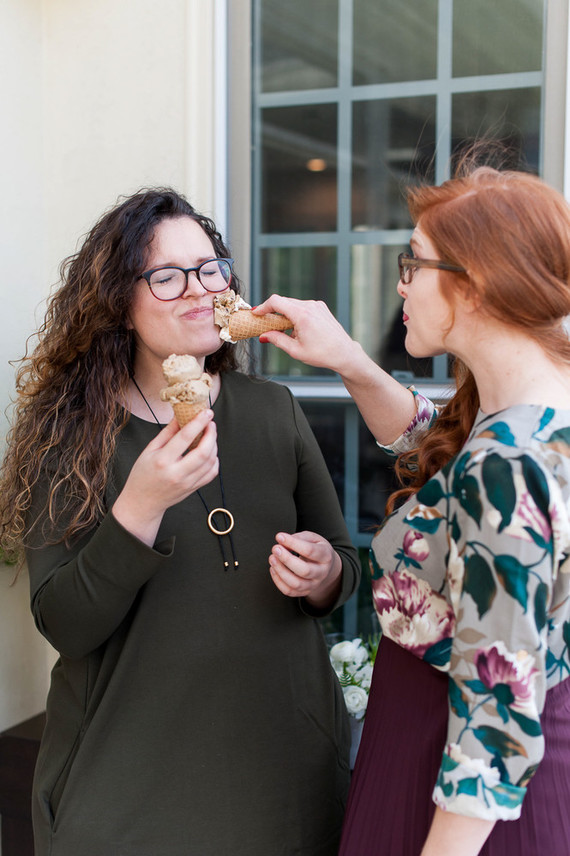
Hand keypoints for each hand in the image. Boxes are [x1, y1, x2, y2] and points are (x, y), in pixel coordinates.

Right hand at [112, 410, 218, 545]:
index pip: (185, 437)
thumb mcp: (149, 450)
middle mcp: (176, 473)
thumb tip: (180, 415)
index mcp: (162, 460)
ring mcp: (187, 483)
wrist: (142, 502)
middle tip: (210, 423)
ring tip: (209, 436)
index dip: (198, 422)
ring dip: (214, 446)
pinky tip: (209, 452)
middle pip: (203, 451)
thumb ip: (167, 433)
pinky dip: (214, 460)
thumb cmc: (143, 475)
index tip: (207, 412)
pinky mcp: (193, 489)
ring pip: (210, 462)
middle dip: (211, 434)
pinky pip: (212, 473)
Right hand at [253, 295, 359, 374]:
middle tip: (265, 325)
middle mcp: (310, 306)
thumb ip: (277, 340)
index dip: (263, 307)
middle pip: (283, 302)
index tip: (256, 314)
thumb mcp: (295, 350)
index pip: (276, 302)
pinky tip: (297, 329)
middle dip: (272, 312)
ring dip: (285, 315)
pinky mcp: (321, 307)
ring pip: (293, 304)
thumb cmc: (323, 354)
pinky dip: (295, 315)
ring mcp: (317, 305)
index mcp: (303, 315)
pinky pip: (302, 307)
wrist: (344, 353)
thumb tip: (264, 335)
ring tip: (285, 332)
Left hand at [268, 531, 341, 607]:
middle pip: (305, 570)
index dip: (293, 543)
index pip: (310, 551)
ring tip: (272, 559)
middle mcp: (322, 572)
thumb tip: (283, 540)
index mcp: (326, 556)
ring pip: (296, 584)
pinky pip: (289, 591)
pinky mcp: (304, 592)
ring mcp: (313, 584)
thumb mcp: (313, 538)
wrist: (326, 567)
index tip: (280, 537)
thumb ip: (299, 538)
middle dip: (286, 559)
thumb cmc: (317, 549)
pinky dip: (278, 581)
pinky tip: (273, 569)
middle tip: (275, 549)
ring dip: (280, 571)